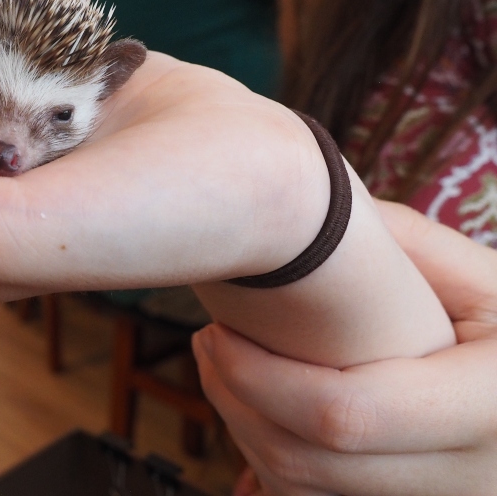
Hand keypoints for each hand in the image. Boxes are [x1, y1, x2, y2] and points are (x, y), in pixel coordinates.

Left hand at [193, 201, 496, 495]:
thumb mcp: (485, 282)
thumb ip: (407, 247)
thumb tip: (309, 207)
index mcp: (488, 407)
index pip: (342, 414)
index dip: (260, 379)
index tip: (217, 332)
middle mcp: (469, 477)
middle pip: (307, 461)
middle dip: (236, 402)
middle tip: (207, 343)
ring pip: (301, 492)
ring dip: (244, 433)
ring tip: (223, 368)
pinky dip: (272, 461)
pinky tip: (259, 411)